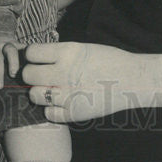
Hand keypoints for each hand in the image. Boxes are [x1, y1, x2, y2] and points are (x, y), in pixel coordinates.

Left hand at [22, 42, 145, 123]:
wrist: (133, 80)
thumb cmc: (108, 61)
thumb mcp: (82, 48)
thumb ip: (59, 54)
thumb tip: (34, 58)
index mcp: (67, 52)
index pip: (32, 53)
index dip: (32, 56)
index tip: (38, 59)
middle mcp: (64, 73)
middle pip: (28, 75)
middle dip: (32, 75)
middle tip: (41, 76)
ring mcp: (68, 95)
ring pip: (34, 95)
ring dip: (39, 92)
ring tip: (51, 89)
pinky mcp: (74, 113)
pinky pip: (48, 113)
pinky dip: (52, 109)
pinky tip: (61, 103)